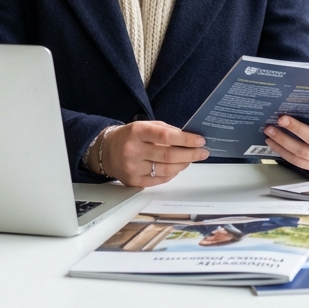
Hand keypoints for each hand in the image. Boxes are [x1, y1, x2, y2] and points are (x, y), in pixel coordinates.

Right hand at [94, 121, 208, 187]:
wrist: (106, 151)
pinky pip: (160, 180)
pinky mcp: (134, 181)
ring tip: (192, 159)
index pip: (165, 136)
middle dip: (190, 154)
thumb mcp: (144, 126)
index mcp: (137, 132)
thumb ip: (165, 130)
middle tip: (203, 152)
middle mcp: (133, 150)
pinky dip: (172, 173)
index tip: (200, 140)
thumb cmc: (129, 136)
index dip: (186, 139)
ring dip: (183, 165)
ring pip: (166, 169)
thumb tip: (188, 138)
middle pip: (168, 155)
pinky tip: (178, 167)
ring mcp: (133, 168)